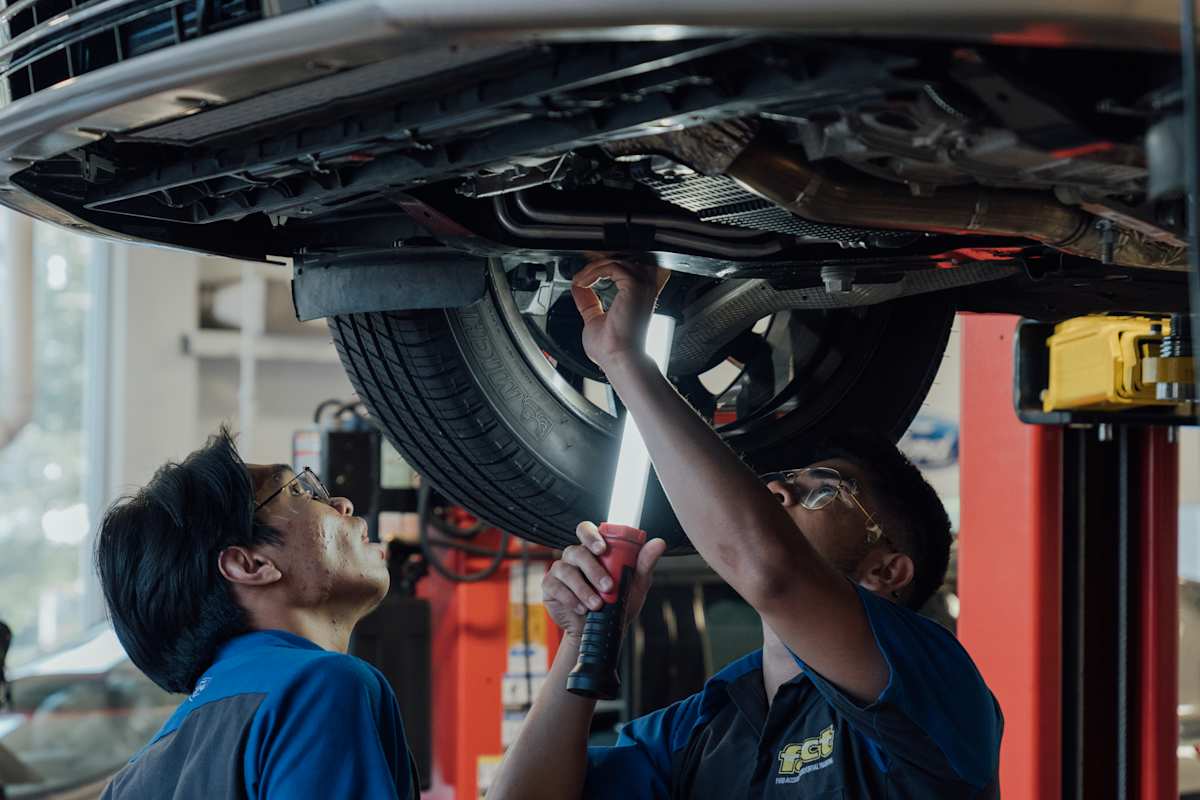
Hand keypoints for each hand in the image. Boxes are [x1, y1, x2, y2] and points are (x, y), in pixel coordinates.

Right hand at [542, 521, 666, 640]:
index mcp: (594, 550)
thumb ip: (644, 563)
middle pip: (576, 551)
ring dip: (583, 588)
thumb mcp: (635, 584)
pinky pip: (555, 587)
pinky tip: (582, 609)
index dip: (591, 536)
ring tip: (597, 605)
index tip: (602, 549)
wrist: (602, 633)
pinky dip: (570, 599)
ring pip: (565, 570)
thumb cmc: (618, 603)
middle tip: (608, 586)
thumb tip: (659, 543)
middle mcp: (575, 556)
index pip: (586, 530)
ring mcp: (560, 571)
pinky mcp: (550, 587)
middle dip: (592, 569)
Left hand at [570, 256, 669, 371]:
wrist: (618, 359)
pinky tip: (583, 283)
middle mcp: (644, 289)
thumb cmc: (613, 349)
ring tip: (580, 280)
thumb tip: (578, 289)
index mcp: (638, 297)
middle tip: (581, 276)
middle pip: (623, 259)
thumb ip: (588, 302)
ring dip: (594, 267)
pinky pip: (612, 266)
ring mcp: (642, 286)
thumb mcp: (594, 319)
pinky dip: (593, 272)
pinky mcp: (634, 286)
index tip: (584, 277)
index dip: (603, 267)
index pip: (625, 268)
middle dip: (598, 263)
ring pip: (617, 260)